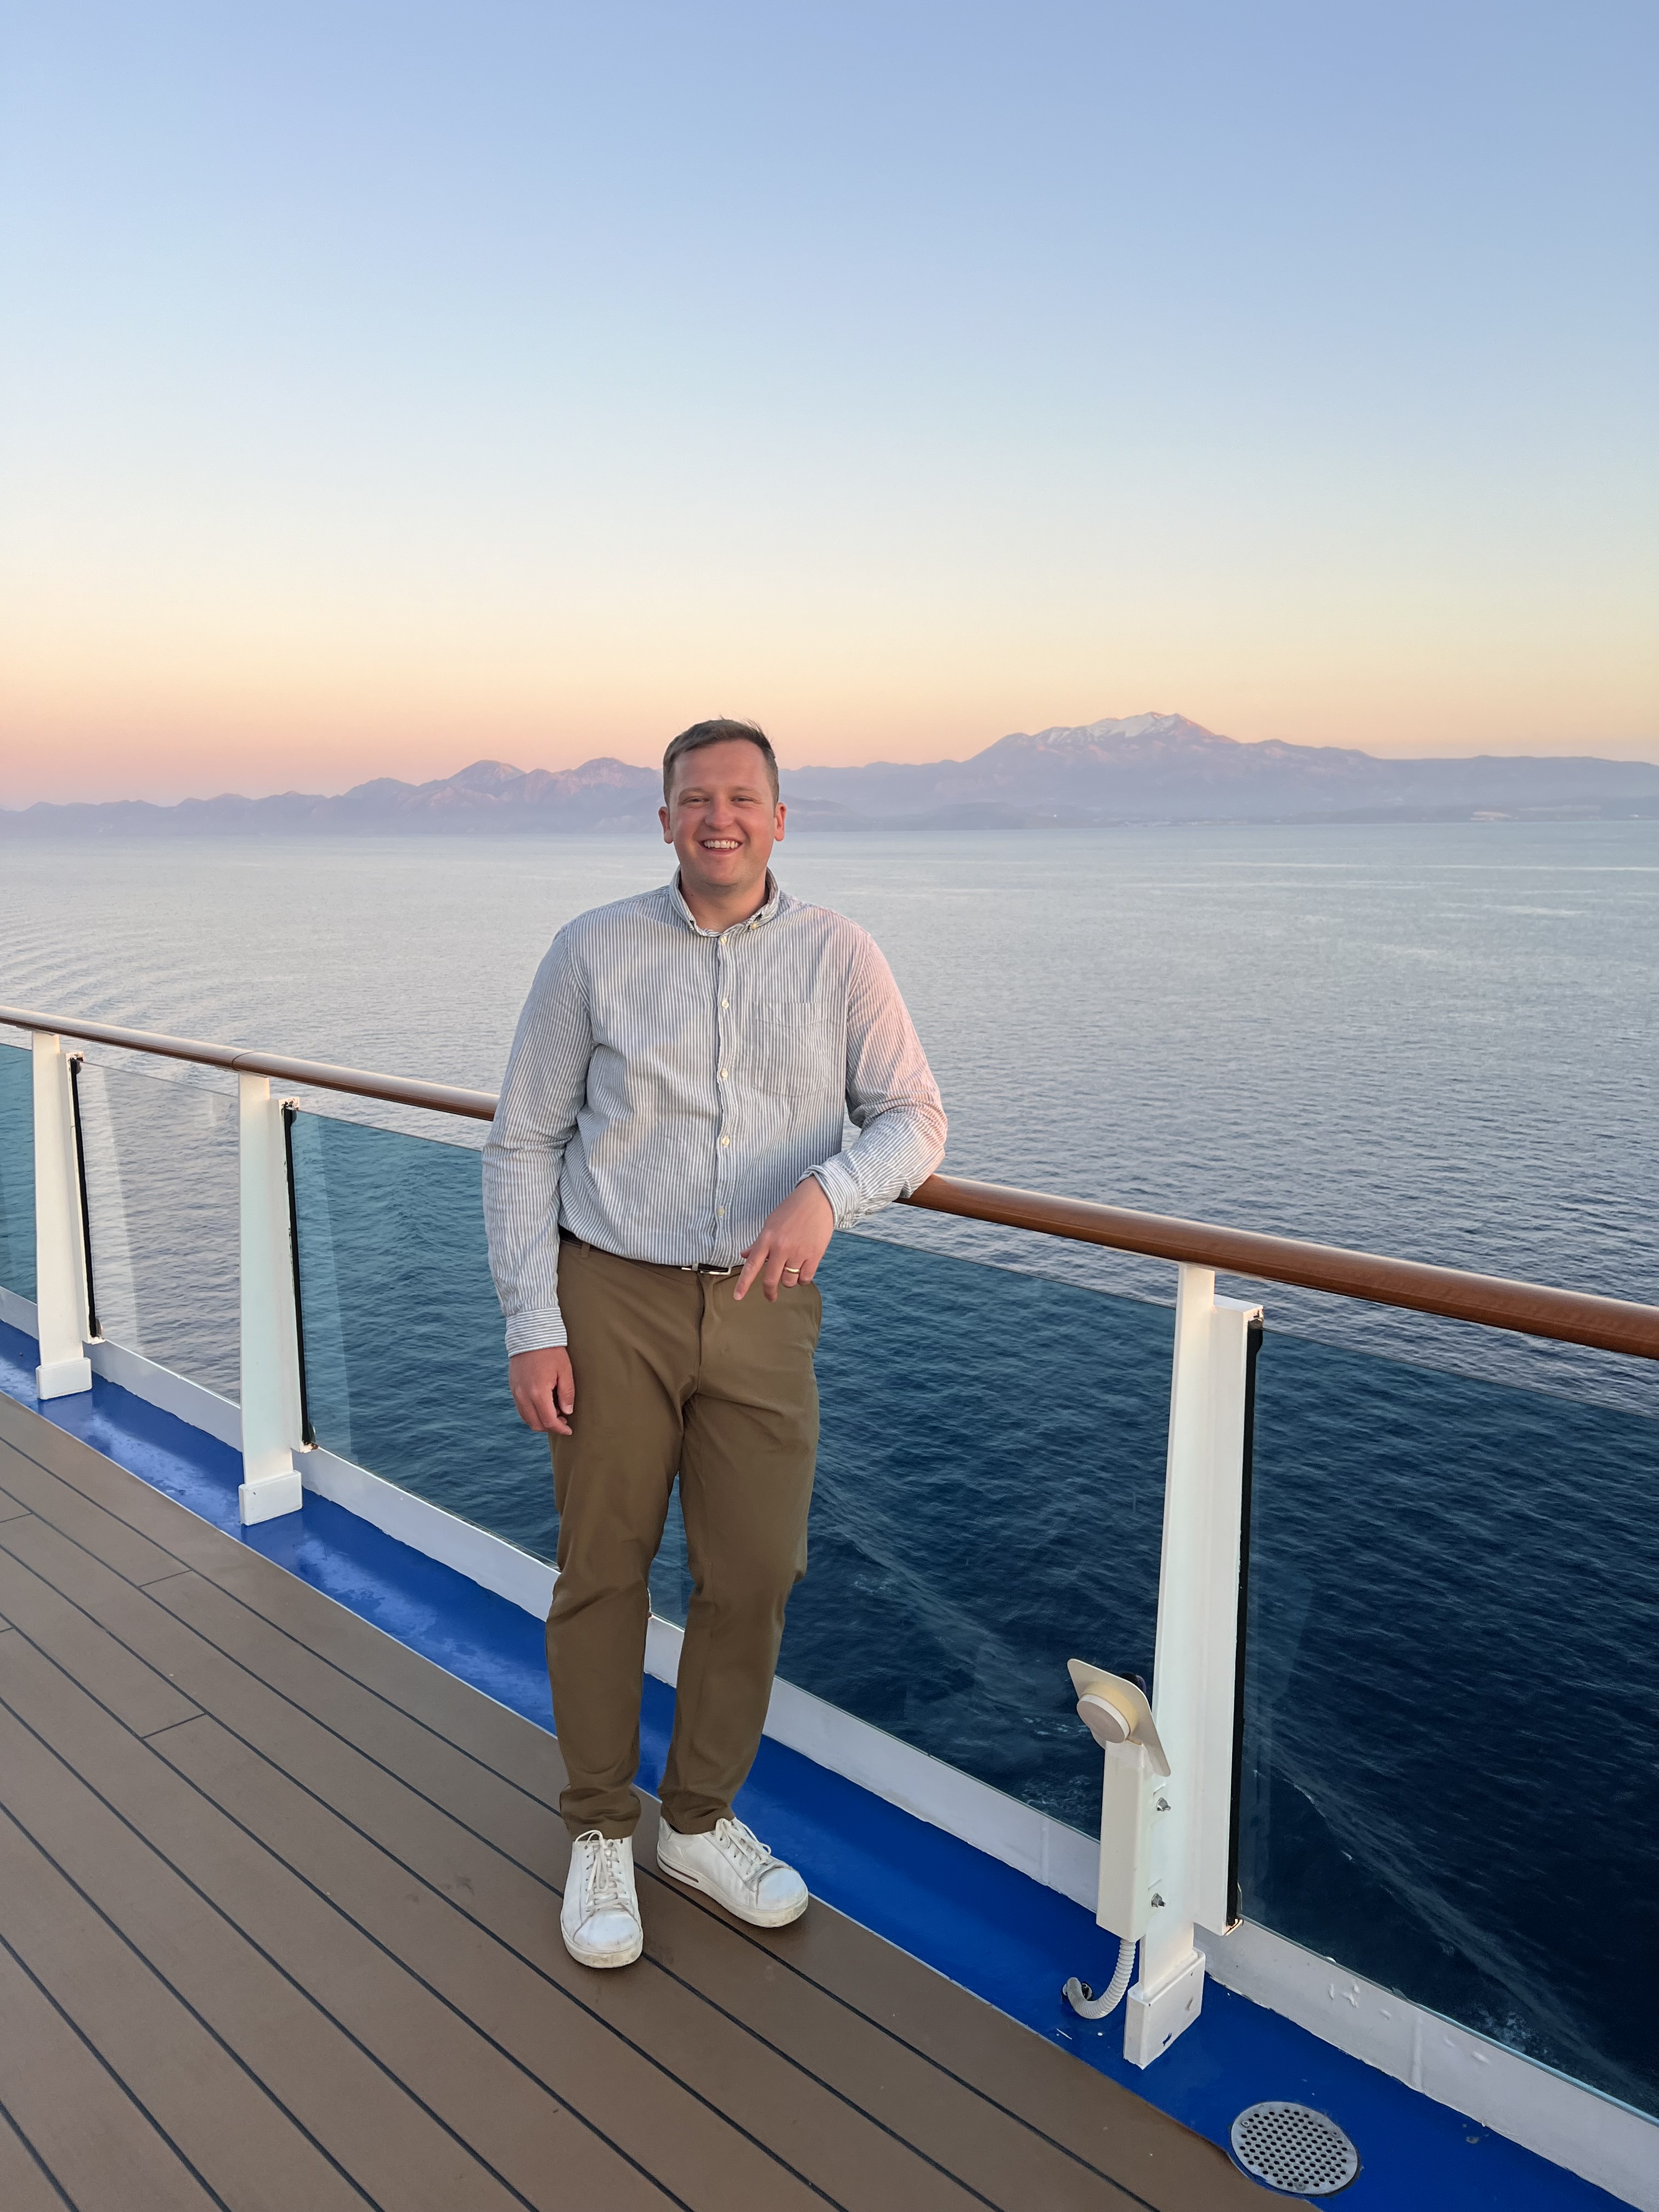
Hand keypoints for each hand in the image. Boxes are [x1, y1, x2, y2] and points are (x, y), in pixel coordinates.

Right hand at [509, 1346, 575, 1434]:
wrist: (530, 1334)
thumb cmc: (551, 1351)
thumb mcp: (565, 1371)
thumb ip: (567, 1393)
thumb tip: (567, 1412)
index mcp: (538, 1392)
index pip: (548, 1421)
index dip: (560, 1429)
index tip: (569, 1430)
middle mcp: (523, 1395)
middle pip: (535, 1424)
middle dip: (550, 1427)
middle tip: (563, 1421)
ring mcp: (515, 1392)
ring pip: (526, 1418)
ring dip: (540, 1420)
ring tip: (555, 1412)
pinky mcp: (513, 1387)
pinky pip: (521, 1408)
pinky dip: (532, 1412)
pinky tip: (544, 1404)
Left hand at [734, 1179, 833, 1302]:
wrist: (818, 1199)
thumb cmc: (792, 1210)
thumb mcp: (770, 1224)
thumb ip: (758, 1243)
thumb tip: (744, 1255)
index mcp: (767, 1238)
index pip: (752, 1265)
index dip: (743, 1284)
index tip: (738, 1297)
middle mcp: (781, 1247)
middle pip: (771, 1280)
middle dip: (769, 1292)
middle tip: (770, 1297)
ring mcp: (798, 1252)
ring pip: (789, 1281)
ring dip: (788, 1282)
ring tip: (791, 1272)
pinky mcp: (815, 1255)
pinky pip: (805, 1278)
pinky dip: (802, 1279)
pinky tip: (802, 1272)